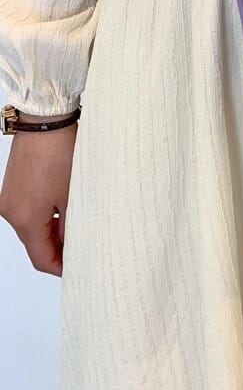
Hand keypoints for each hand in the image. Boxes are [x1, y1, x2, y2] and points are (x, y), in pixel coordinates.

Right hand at [0, 119, 77, 275]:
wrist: (46, 120)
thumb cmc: (60, 152)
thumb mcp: (73, 196)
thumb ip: (72, 226)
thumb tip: (76, 244)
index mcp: (24, 220)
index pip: (41, 258)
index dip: (60, 267)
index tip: (77, 269)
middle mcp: (11, 212)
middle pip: (35, 243)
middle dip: (59, 248)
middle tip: (84, 247)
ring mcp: (10, 198)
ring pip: (33, 226)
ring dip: (54, 229)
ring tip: (79, 224)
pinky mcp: (14, 186)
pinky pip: (30, 210)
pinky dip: (47, 214)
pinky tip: (66, 207)